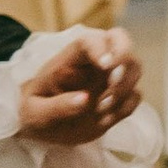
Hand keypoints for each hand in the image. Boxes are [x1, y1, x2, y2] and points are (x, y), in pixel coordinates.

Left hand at [15, 28, 142, 147]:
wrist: (40, 127)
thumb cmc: (32, 112)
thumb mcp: (34, 113)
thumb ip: (56, 106)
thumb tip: (84, 99)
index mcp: (69, 58)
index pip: (89, 41)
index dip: (101, 48)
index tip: (106, 65)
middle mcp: (92, 62)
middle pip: (121, 39)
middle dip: (126, 57)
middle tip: (114, 84)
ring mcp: (108, 78)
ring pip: (134, 67)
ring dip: (125, 88)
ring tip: (101, 110)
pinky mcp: (118, 97)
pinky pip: (135, 96)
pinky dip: (125, 108)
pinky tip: (104, 120)